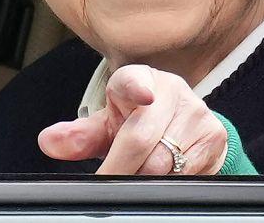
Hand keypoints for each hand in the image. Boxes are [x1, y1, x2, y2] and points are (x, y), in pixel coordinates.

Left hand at [37, 64, 227, 174]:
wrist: (183, 127)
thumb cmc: (137, 122)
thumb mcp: (108, 125)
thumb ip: (79, 135)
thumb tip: (49, 142)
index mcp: (139, 79)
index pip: (134, 81)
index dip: (136, 88)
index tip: (141, 96)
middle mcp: (171, 91)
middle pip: (142, 138)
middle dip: (119, 167)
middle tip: (104, 183)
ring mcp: (197, 114)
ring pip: (164, 161)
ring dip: (142, 179)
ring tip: (129, 182)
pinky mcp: (215, 139)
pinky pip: (187, 173)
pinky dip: (166, 184)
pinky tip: (156, 182)